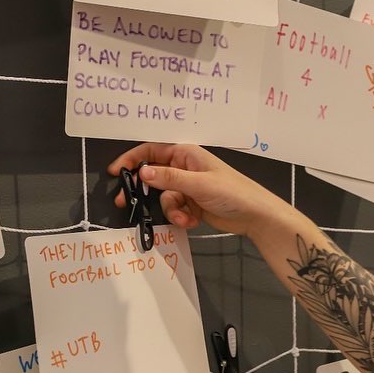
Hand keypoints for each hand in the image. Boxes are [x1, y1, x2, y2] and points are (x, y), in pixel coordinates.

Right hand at [108, 143, 286, 236]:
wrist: (256, 216)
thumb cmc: (232, 192)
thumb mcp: (199, 184)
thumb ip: (169, 179)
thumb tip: (142, 173)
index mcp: (187, 154)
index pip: (153, 151)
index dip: (133, 160)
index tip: (117, 173)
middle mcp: (185, 168)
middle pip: (155, 177)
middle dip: (144, 191)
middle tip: (124, 203)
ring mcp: (189, 187)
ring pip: (165, 198)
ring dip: (172, 210)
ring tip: (185, 218)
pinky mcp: (194, 204)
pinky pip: (177, 209)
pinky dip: (181, 217)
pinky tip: (193, 222)